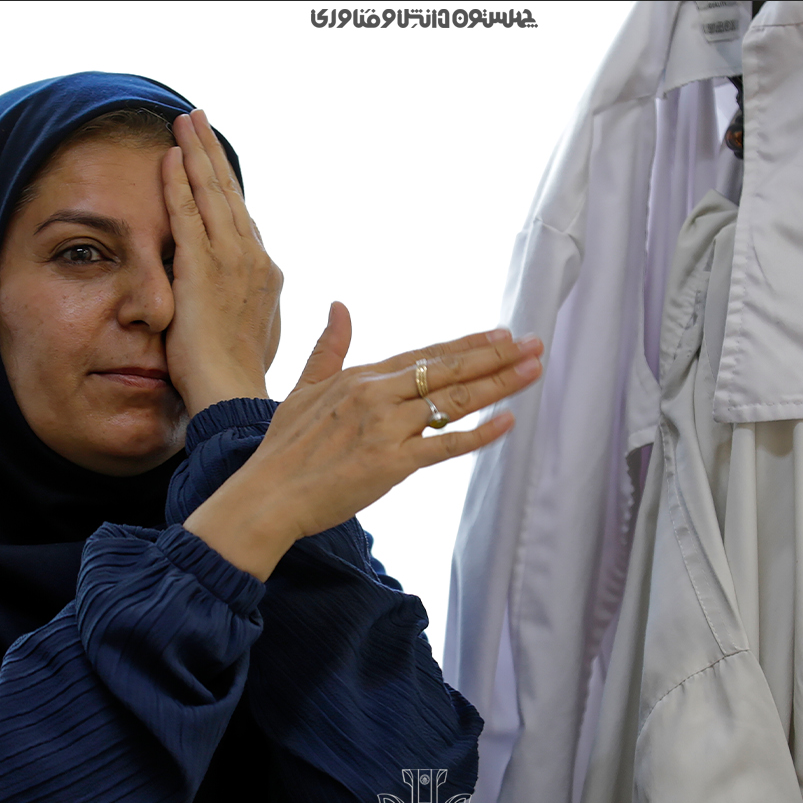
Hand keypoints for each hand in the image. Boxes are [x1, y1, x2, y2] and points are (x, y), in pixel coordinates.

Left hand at [161, 109, 282, 415]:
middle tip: (199, 118)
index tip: (213, 161)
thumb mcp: (259, 334)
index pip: (241, 217)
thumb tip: (292, 302)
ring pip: (211, 192)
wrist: (232, 394)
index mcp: (266, 271)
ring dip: (196, 151)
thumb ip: (260, 306)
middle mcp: (253, 257)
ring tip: (185, 120)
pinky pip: (186, 212)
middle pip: (229, 192)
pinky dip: (177, 181)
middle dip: (212, 152)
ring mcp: (229, 259)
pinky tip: (169, 155)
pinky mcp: (200, 267)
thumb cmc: (241, 375)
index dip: (226, 185)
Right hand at [184, 303, 544, 579]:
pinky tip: (508, 422)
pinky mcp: (392, 463)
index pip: (425, 354)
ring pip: (454, 401)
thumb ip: (328, 347)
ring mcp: (387, 428)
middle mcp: (378, 396)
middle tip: (535, 344)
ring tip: (533, 371)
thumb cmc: (283, 449)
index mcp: (360, 377)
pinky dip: (479, 434)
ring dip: (499, 385)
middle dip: (497, 357)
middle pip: (448, 370)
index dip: (467, 344)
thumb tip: (339, 306)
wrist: (268, 496)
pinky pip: (446, 444)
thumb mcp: (303, 388)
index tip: (501, 335)